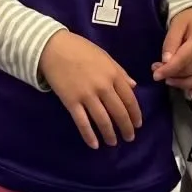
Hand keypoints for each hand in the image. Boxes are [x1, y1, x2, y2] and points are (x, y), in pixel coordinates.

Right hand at [39, 31, 142, 149]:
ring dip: (110, 134)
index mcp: (113, 74)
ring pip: (103, 120)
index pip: (129, 99)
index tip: (138, 124)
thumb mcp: (105, 56)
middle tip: (129, 138)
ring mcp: (86, 95)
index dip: (135, 114)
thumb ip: (120, 72)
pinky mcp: (71, 101)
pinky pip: (82, 122)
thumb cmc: (80, 49)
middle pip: (119, 112)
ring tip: (113, 142)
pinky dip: (89, 135)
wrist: (53, 47)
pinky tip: (95, 144)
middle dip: (126, 128)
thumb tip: (134, 86)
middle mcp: (103, 86)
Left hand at [154, 8, 191, 95]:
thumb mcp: (177, 25)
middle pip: (191, 71)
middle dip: (172, 76)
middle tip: (158, 72)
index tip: (155, 75)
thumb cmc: (189, 18)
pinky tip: (190, 92)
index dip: (168, 70)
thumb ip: (170, 43)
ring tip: (170, 81)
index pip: (183, 60)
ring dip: (184, 85)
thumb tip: (166, 63)